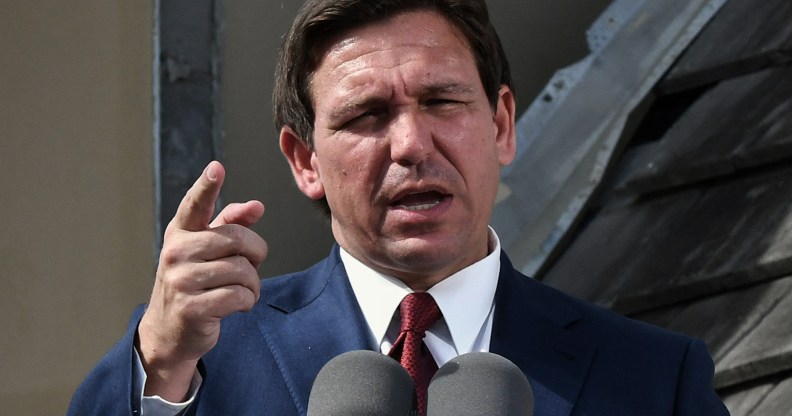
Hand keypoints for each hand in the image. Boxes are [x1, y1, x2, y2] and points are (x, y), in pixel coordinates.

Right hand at [137, 161, 267, 400]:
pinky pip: (239, 296)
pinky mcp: (192, 307)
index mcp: (180, 233)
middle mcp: (176, 252)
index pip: (195, 205)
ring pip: (242, 270)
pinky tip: (239, 305)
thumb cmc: (194, 284)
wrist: (169, 331)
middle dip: (256, 253)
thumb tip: (256, 207)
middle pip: (237, 239)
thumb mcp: (206, 252)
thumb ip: (231, 226)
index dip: (207, 187)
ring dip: (253, 283)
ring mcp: (181, 280)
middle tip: (252, 266)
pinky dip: (248, 301)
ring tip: (243, 290)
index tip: (217, 168)